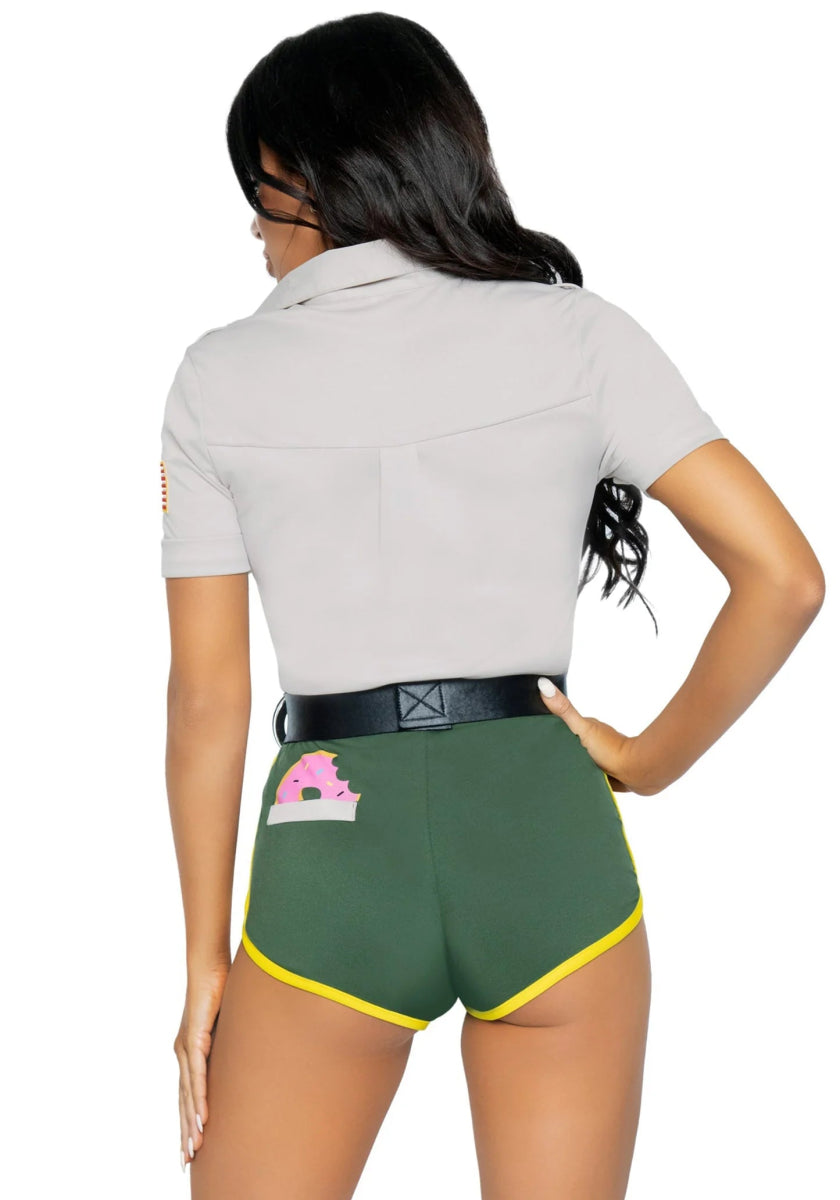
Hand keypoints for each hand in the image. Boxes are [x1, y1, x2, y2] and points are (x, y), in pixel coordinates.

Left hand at [173, 960, 229, 1170]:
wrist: (208, 964)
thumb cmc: (219, 988)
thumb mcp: (228, 1024)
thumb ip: (233, 1041)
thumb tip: (251, 1050)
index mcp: (189, 1052)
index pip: (186, 1095)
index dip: (187, 1122)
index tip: (189, 1148)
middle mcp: (183, 1054)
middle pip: (183, 1102)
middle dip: (185, 1133)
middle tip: (186, 1161)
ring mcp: (187, 1047)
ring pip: (189, 1094)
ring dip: (192, 1123)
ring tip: (195, 1148)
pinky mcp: (194, 1038)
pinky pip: (197, 1075)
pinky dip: (199, 1098)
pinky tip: (203, 1117)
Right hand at [536, 677, 653, 794]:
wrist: (636, 772)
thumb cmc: (611, 749)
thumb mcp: (582, 728)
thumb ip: (564, 710)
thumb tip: (544, 684)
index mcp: (584, 729)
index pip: (559, 727)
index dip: (546, 729)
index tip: (532, 732)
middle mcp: (590, 743)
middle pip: (566, 745)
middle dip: (555, 750)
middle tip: (540, 759)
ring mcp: (595, 759)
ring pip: (573, 761)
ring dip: (566, 765)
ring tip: (551, 773)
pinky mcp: (600, 775)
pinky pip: (583, 777)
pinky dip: (576, 778)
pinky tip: (568, 782)